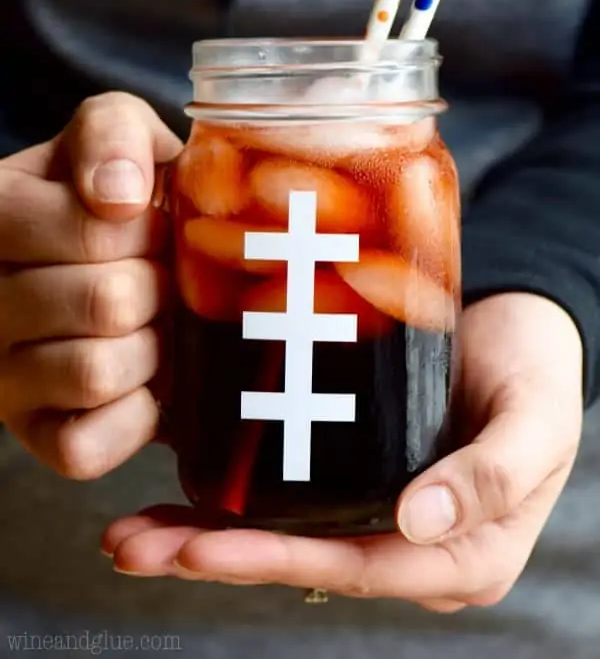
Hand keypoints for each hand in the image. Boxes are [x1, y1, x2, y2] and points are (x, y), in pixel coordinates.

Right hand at [0, 93, 181, 477]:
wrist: (126, 263)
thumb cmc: (122, 197)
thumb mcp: (115, 136)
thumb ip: (111, 134)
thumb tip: (116, 197)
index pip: (93, 231)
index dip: (147, 230)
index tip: (147, 224)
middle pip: (105, 303)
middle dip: (156, 287)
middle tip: (154, 278)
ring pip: (95, 373)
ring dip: (150, 349)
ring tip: (147, 325)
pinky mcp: (33, 436)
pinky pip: (86, 446)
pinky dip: (134, 415)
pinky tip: (139, 379)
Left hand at [102, 292, 582, 611]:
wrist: (519, 328)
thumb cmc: (537, 374)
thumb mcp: (536, 421)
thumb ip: (492, 475)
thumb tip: (416, 523)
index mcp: (456, 551)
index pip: (356, 568)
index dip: (279, 562)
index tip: (203, 552)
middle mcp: (404, 540)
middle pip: (303, 557)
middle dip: (215, 556)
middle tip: (134, 546)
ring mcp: (373, 506)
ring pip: (283, 530)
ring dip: (204, 534)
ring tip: (130, 533)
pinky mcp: (350, 467)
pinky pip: (286, 489)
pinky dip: (228, 494)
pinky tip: (175, 485)